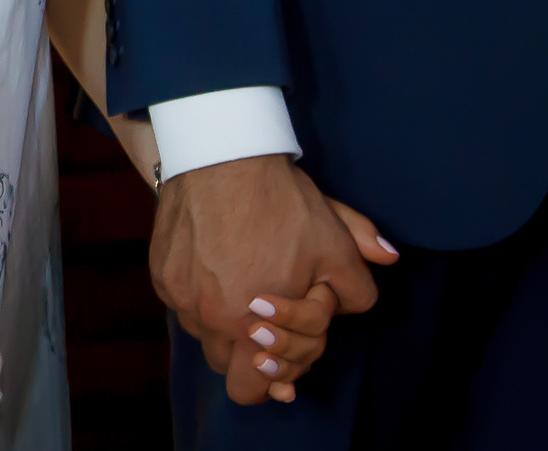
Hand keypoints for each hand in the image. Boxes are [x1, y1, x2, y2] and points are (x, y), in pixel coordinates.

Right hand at [151, 155, 396, 405]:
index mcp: (251, 327)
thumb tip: (386, 268)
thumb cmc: (280, 205)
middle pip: (226, 366)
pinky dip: (199, 292)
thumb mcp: (335, 245)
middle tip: (266, 319)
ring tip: (242, 285)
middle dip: (247, 352)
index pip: (250, 391)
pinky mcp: (161, 272)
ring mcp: (179, 296)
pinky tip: (217, 262)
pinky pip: (181, 300)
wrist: (220, 155)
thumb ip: (360, 282)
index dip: (271, 379)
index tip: (283, 349)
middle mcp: (207, 319)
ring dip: (222, 321)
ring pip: (202, 331)